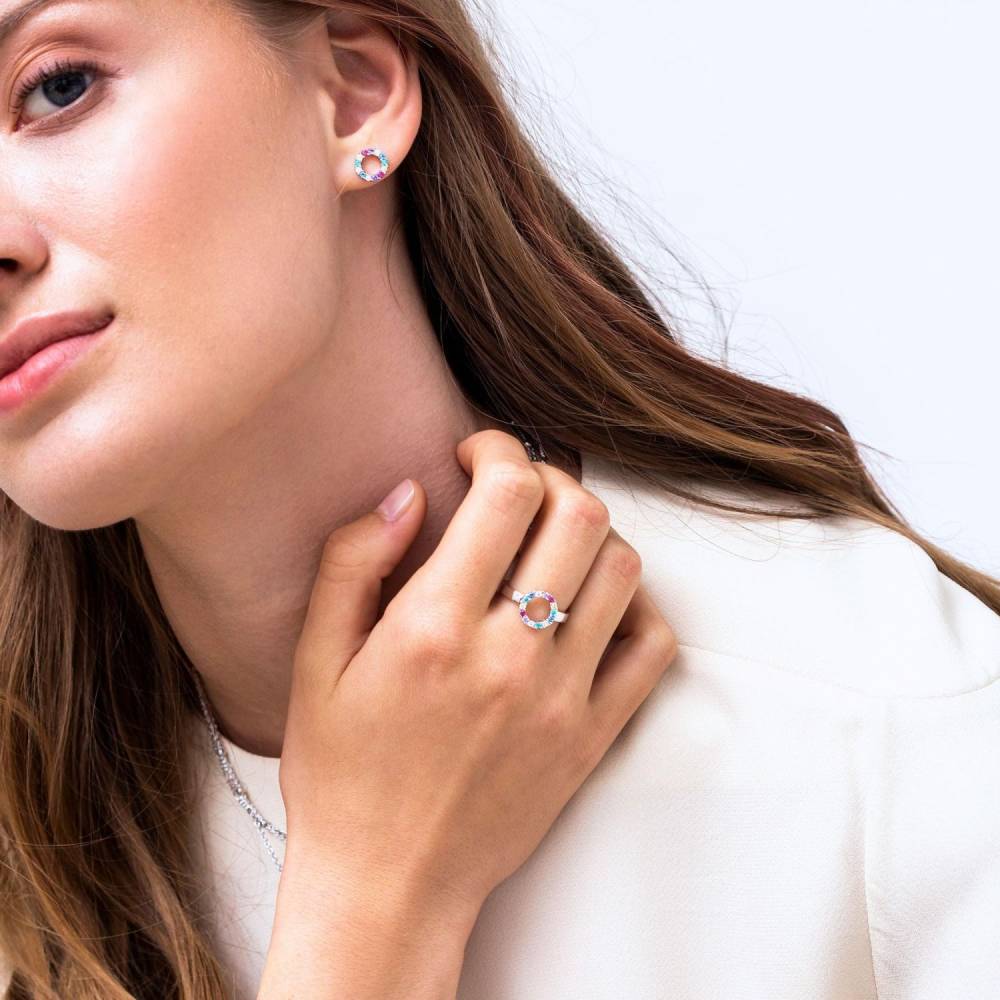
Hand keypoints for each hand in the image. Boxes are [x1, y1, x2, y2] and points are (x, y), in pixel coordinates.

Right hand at [277, 429, 677, 923]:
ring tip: (553, 544)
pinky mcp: (593, 737)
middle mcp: (509, 657)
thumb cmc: (342, 775)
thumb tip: (406, 492)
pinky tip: (594, 604)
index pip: (505, 494)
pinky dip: (636, 606)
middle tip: (519, 490)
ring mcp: (561, 699)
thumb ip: (351, 563)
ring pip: (622, 569)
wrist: (390, 884)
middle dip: (552, 477)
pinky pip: (652, 647)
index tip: (477, 452)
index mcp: (433, 629)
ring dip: (592, 535)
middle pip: (578, 515)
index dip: (498, 448)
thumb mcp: (314, 664)